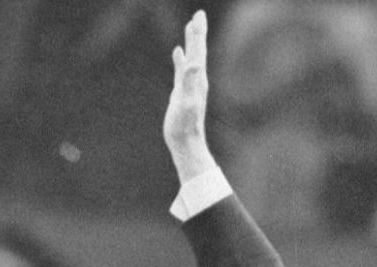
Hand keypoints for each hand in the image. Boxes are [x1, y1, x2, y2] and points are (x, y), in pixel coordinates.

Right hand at [163, 10, 216, 183]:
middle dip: (197, 32)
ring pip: (192, 57)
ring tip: (190, 27)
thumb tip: (195, 63)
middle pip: (198, 50)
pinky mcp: (182, 91)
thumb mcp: (186, 102)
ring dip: (191, 42)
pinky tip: (178, 52)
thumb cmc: (185, 125)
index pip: (199, 50)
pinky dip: (181, 59)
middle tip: (198, 14)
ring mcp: (190, 84)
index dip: (198, 33)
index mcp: (198, 78)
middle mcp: (197, 79)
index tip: (198, 15)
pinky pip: (182, 70)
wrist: (186, 142)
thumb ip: (190, 82)